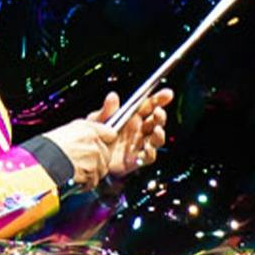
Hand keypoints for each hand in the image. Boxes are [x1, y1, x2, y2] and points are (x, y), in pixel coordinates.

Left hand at [42, 88, 171, 187]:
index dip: (159, 99)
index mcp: (132, 118)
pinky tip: (148, 148)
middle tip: (158, 112)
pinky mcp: (135, 160)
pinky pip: (149, 157)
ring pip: (156, 138)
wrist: (87, 159)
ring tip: (157, 129)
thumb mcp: (97, 121)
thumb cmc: (94, 137)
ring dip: (159, 134)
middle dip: (160, 116)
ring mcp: (138, 145)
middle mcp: (138, 131)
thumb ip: (106, 111)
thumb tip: (113, 97)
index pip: (149, 106)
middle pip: (156, 121)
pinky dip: (151, 152)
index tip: (167, 94)